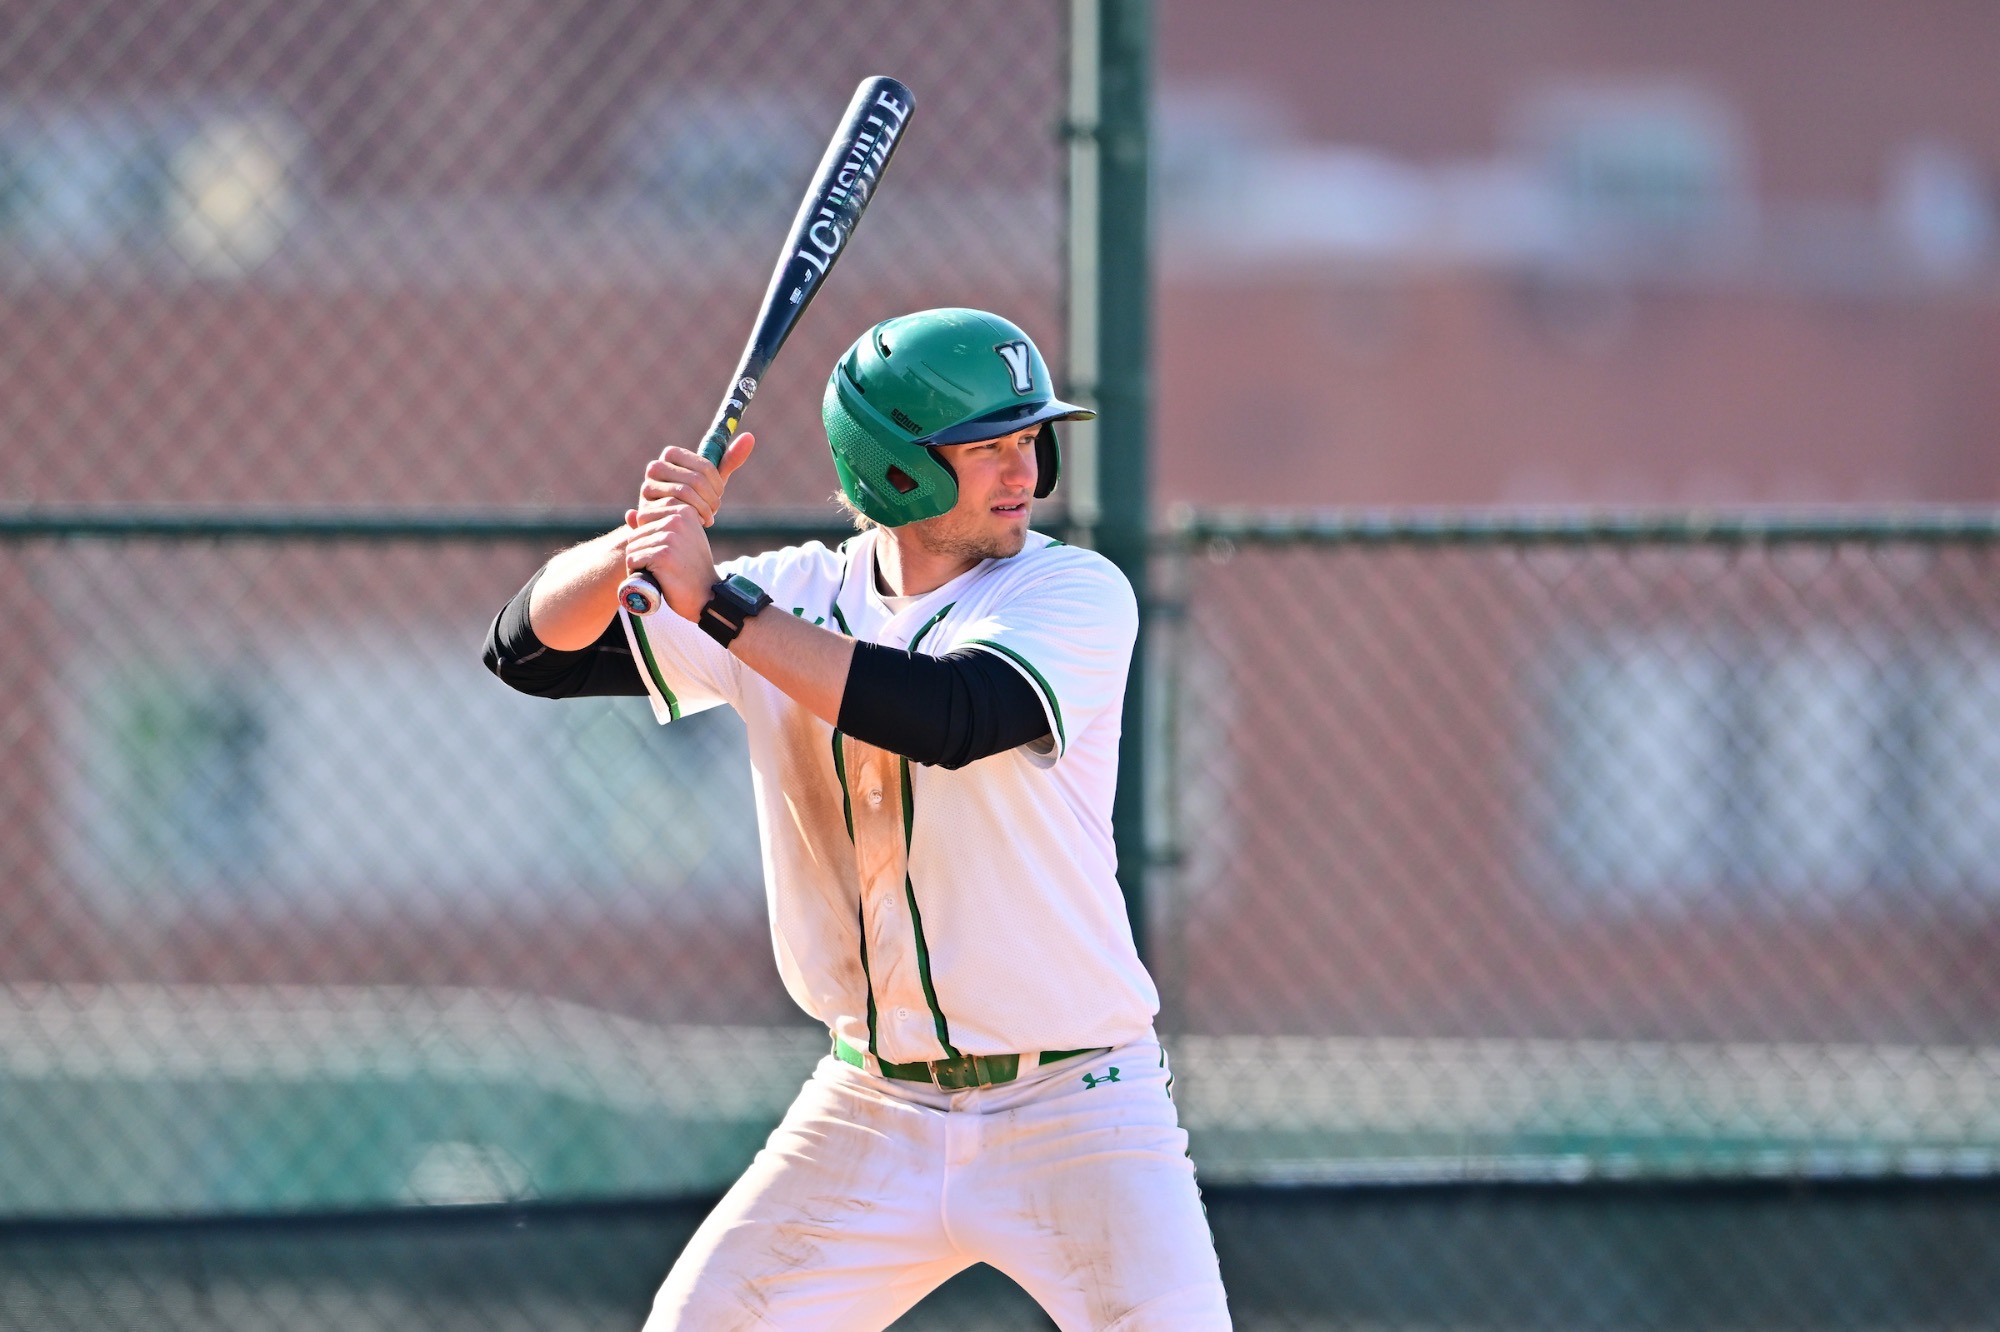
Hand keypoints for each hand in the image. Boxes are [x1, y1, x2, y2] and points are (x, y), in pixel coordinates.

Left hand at [623, 505, 718, 621]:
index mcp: (683, 510)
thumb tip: (629, 513)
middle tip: (661, 565)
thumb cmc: (691, 566)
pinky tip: (652, 578)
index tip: (666, 550)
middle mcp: (677, 520)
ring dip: (639, 563)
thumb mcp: (680, 538)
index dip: (648, 536)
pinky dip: (637, 573)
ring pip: (632, 547)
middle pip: (636, 532)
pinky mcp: (662, 555)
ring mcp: (670, 537)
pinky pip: (633, 560)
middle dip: (642, 551)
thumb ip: (656, 523)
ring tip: (657, 572)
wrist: (706, 593)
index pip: (644, 516)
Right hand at [626, 433, 755, 529]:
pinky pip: (675, 513)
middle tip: (714, 510)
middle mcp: (654, 468)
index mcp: (671, 454)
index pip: (704, 465)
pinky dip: (691, 520)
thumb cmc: (696, 497)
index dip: (717, 483)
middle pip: (695, 480)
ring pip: (685, 496)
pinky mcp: (644, 510)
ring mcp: (646, 488)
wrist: (671, 525)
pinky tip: (694, 525)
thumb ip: (730, 459)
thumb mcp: (713, 480)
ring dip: (703, 510)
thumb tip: (750, 437)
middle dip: (711, 499)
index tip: (720, 494)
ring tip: (708, 518)